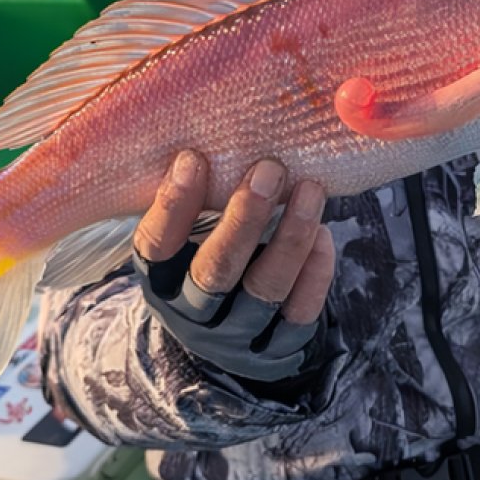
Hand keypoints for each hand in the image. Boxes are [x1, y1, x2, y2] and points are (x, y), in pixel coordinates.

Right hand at [131, 151, 335, 381]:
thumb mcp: (186, 239)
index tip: (192, 158)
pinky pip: (300, 313)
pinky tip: (324, 235)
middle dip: (244, 218)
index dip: (172, 205)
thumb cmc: (204, 261)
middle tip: (269, 169)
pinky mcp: (277, 350)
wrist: (224, 341)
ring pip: (265, 288)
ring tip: (310, 190)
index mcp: (160, 279)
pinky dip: (315, 273)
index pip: (156, 246)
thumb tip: (217, 130)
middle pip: (216, 270)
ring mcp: (237, 335)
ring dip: (291, 237)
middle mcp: (193, 312)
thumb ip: (197, 199)